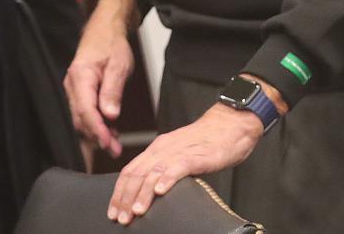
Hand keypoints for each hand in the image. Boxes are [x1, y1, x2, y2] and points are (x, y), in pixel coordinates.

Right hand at [65, 0, 138, 156]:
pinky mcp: (79, 94)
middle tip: (115, 150)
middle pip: (81, 118)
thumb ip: (113, 90)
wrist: (105, 31)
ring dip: (97, 133)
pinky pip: (85, 113)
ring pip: (82, 119)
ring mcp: (74, 90)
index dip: (96, 129)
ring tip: (115, 146)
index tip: (108, 143)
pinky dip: (96, 125)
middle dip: (96, 137)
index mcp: (80, 76)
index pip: (85, 110)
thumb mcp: (119, 65)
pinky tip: (110, 133)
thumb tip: (110, 115)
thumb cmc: (111, 44)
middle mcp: (72, 85)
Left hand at [107, 103, 263, 224]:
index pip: (130, 171)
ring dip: (142, 193)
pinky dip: (167, 179)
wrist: (230, 124)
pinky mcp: (197, 154)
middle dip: (126, 198)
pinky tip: (160, 191)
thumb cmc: (207, 143)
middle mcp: (163, 148)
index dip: (119, 192)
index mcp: (157, 149)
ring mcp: (179, 150)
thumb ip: (164, 171)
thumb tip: (149, 195)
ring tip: (136, 211)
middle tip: (120, 218)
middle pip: (137, 173)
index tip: (113, 211)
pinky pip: (179, 166)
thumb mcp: (179, 156)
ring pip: (154, 171)